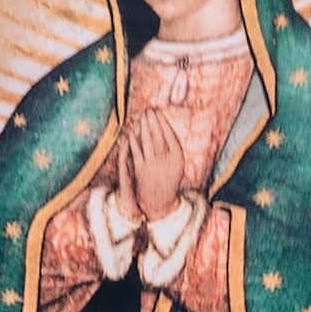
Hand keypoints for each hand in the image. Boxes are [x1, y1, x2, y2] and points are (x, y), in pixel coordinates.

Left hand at [123, 105, 188, 221]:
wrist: (160, 201)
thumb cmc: (168, 180)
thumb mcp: (176, 165)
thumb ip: (172, 149)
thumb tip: (165, 130)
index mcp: (178, 157)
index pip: (170, 134)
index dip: (163, 122)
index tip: (158, 113)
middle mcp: (166, 159)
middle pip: (158, 135)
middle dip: (152, 121)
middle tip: (148, 110)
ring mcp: (153, 164)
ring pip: (147, 141)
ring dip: (143, 127)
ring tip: (141, 117)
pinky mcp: (140, 169)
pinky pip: (136, 150)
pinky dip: (134, 139)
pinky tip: (132, 131)